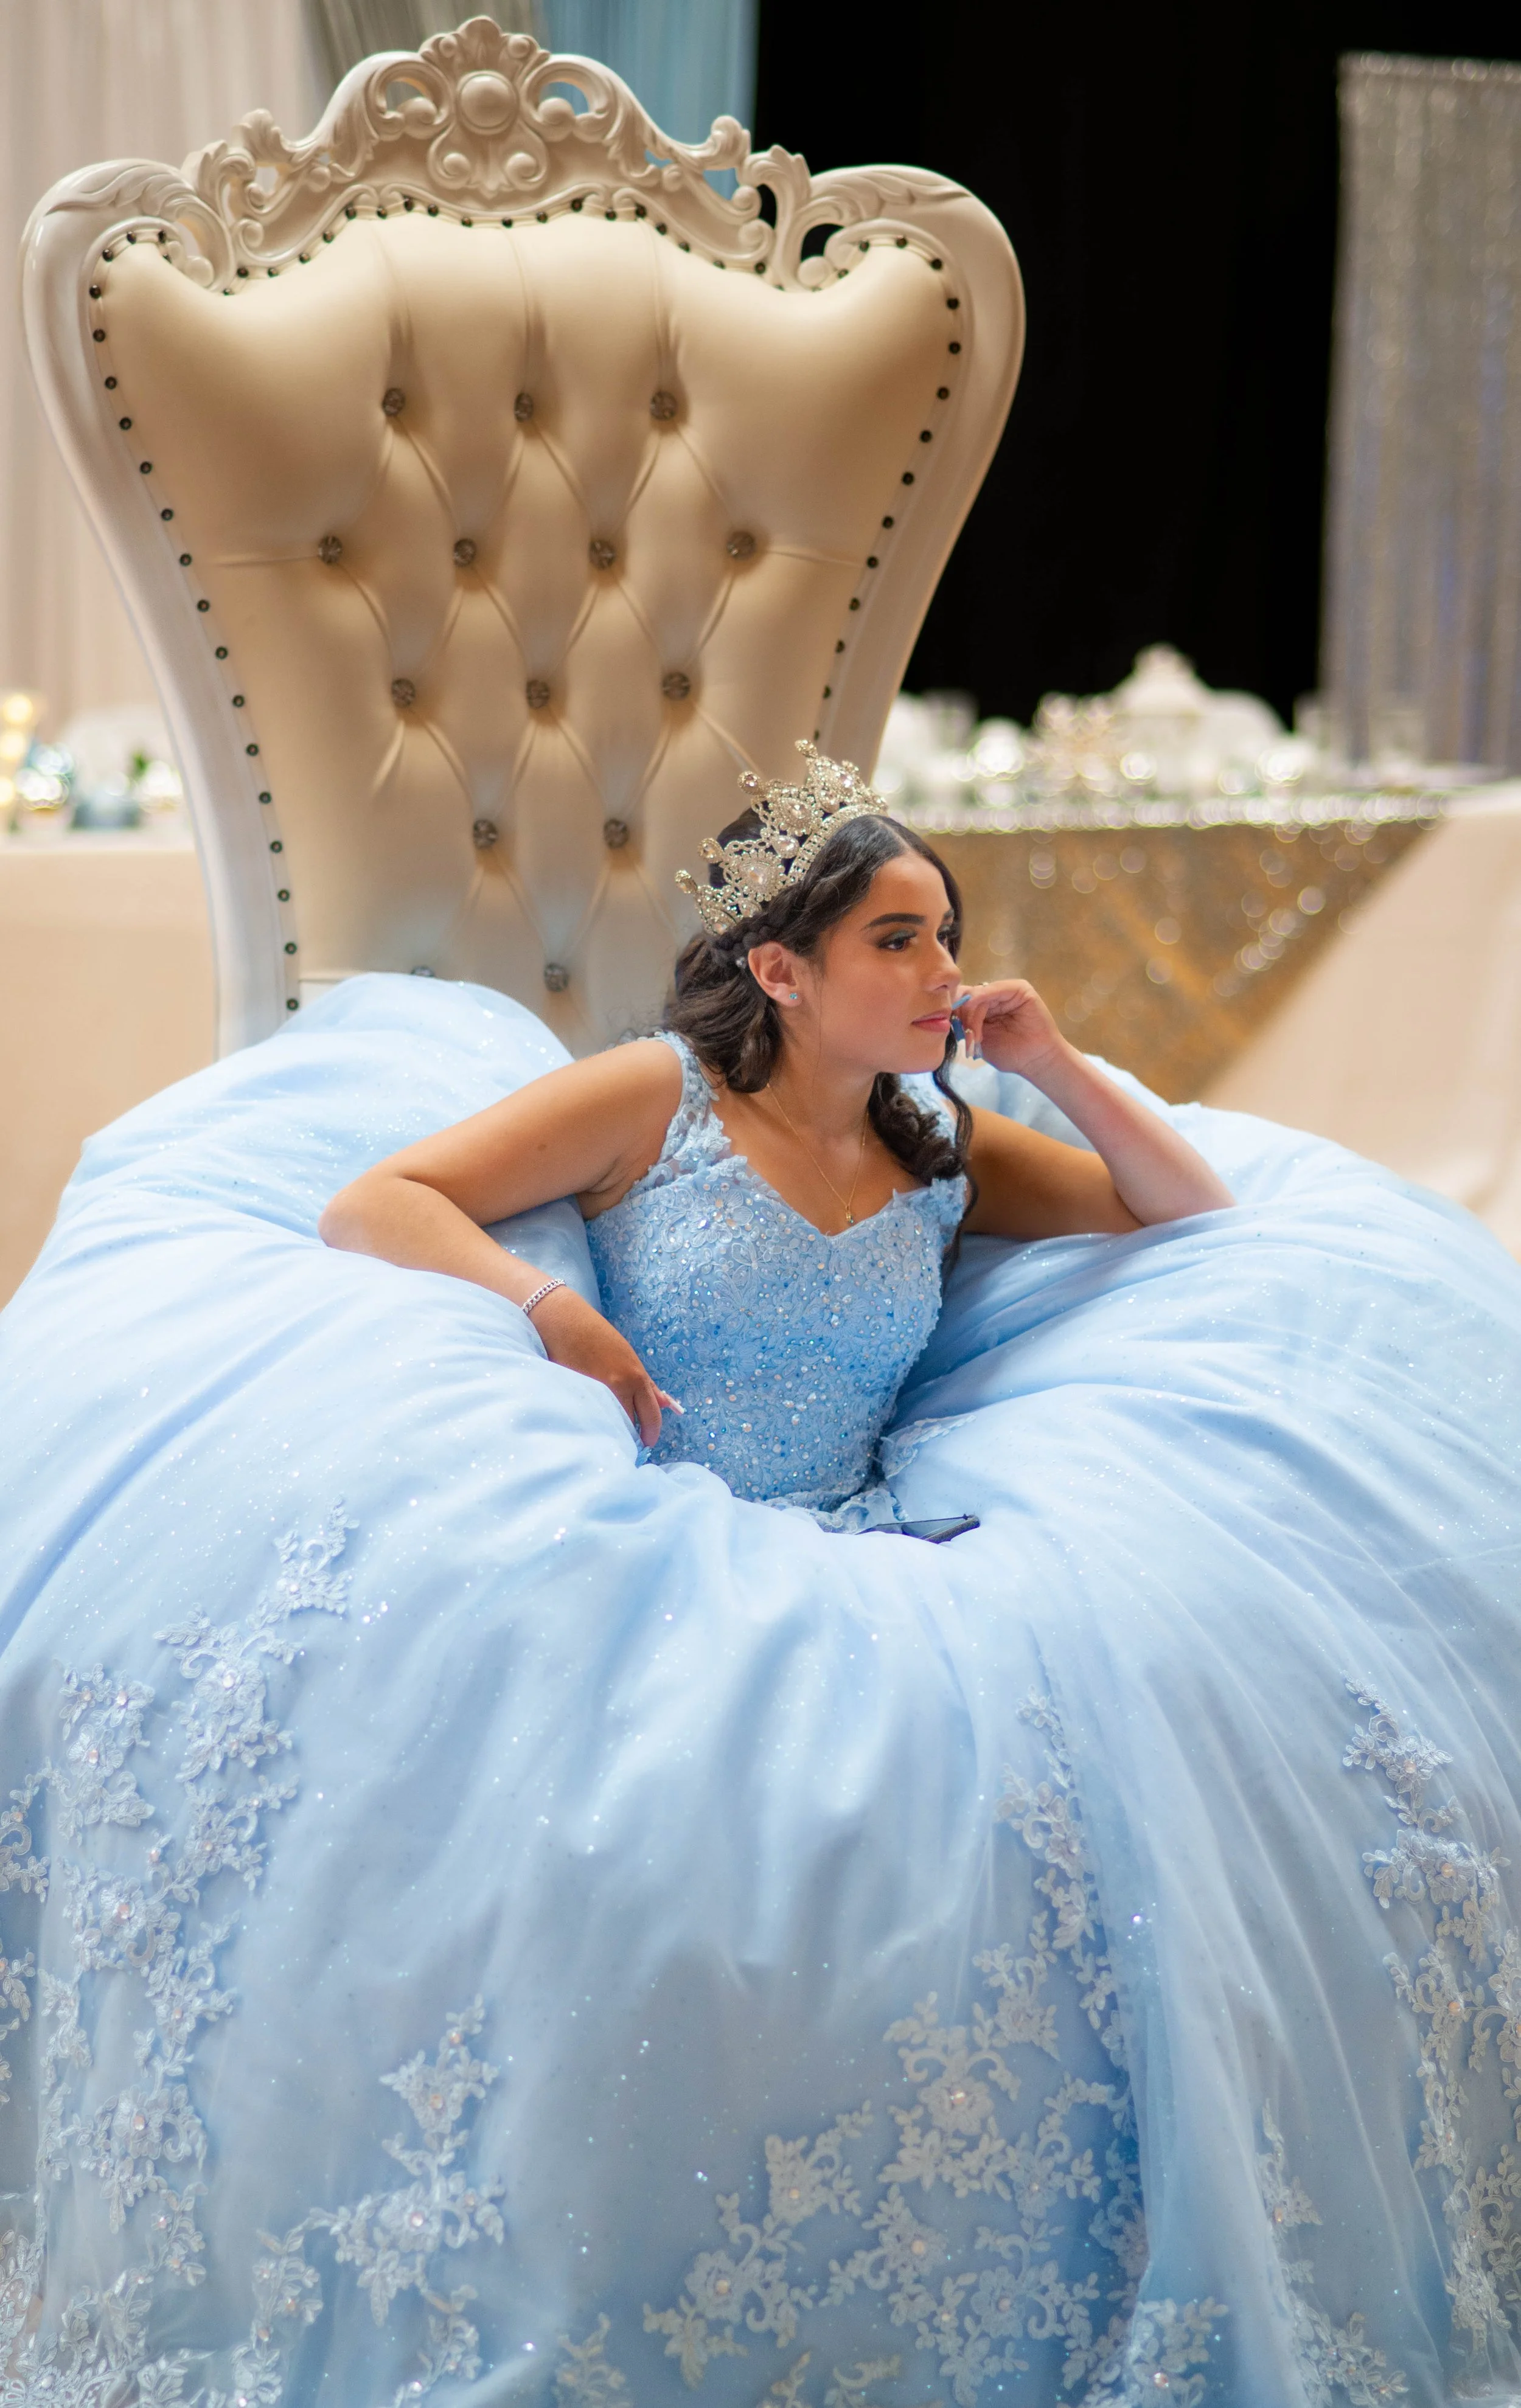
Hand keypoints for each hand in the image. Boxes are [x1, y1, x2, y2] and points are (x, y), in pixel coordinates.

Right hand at [527, 1287, 678, 1445]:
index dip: (651, 1433)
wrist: (563, 1322)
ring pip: (610, 1424)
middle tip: (626, 1438)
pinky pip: (589, 1418)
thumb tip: (667, 1404)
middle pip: (630, 1425)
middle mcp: (618, 1387)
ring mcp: (595, 1393)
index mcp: (635, 1377)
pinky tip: (590, 1420)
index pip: (651, 1416)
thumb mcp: (628, 1358)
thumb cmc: (598, 1337)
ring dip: (611, 1429)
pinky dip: (592, 1421)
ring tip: (608, 1429)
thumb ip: (647, 1384)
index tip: (648, 1441)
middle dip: (630, 1433)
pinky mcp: (575, 1396)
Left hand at [955, 980, 1068, 1081]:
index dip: (952, 1010)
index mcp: (984, 1006)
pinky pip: (994, 989)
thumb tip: (947, 1013)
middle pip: (966, 994)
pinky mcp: (1020, 989)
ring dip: (971, 1015)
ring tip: (976, 1036)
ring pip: (977, 993)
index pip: (961, 999)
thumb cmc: (1010, 1053)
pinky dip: (982, 1004)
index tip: (948, 1028)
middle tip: (965, 1036)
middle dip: (961, 1014)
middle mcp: (995, 995)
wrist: (1036, 1061)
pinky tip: (979, 1022)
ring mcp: (1007, 990)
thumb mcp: (979, 1038)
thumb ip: (964, 1024)